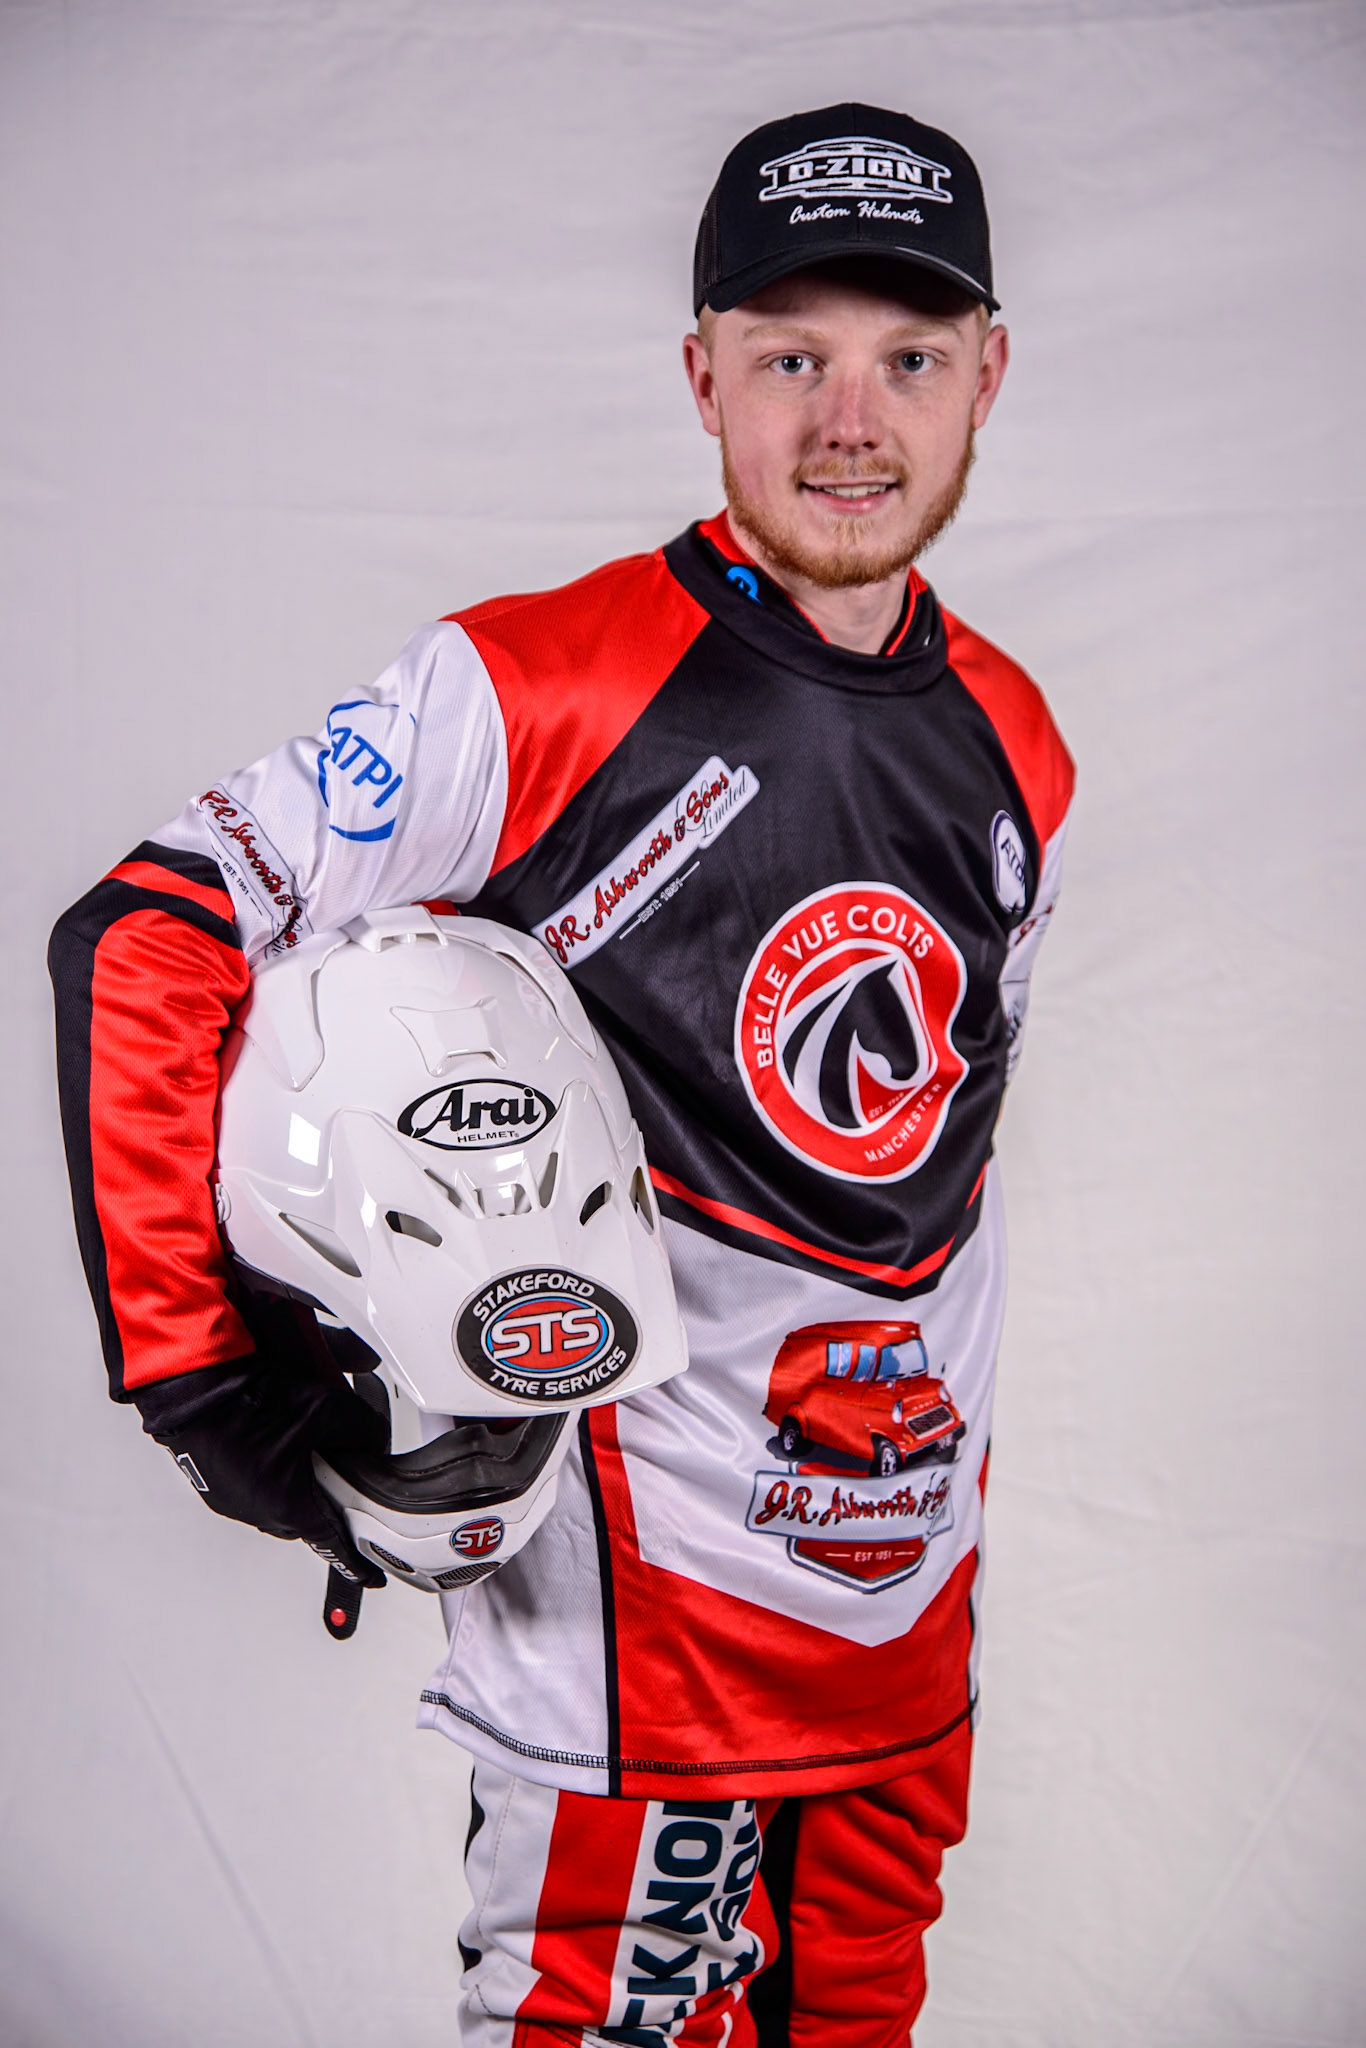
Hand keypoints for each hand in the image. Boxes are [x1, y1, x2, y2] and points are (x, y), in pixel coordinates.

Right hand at [132, 1355, 388, 1588]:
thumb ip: (362, 1429)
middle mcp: (255, 1508)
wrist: (192, 1384)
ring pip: (275, 1505)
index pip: (332, 1540)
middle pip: (305, 1520)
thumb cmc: (246, 1397)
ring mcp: (229, 1497)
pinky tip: (272, 1443)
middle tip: (340, 1486)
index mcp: (286, 1503)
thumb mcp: (326, 1407)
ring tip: (305, 1456)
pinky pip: (249, 1489)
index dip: (354, 1558)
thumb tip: (374, 1438)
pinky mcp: (212, 1481)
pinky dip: (267, 1475)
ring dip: (293, 1487)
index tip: (368, 1575)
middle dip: (325, 1506)